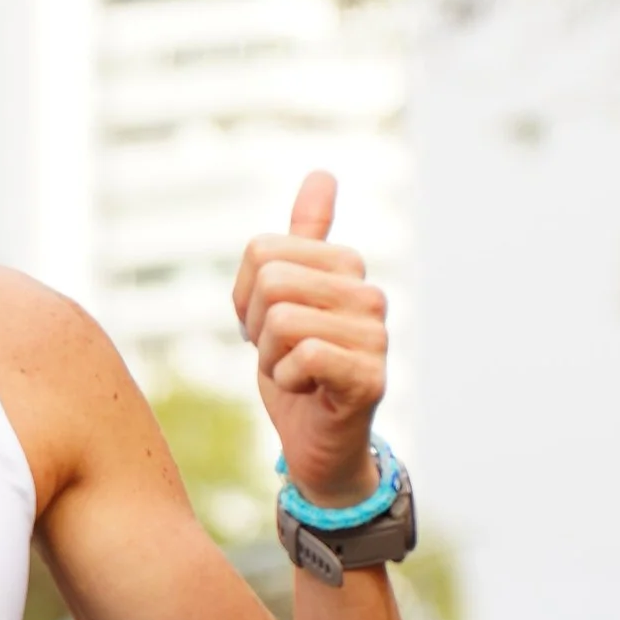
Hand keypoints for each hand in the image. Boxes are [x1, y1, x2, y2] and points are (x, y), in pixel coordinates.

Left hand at [231, 172, 389, 510]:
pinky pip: (305, 355)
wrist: (317, 445)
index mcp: (346, 266)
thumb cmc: (299, 373)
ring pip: (284, 320)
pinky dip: (289, 380)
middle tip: (278, 355)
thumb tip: (322, 174)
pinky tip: (308, 391)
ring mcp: (375, 334)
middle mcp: (368, 293)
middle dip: (257, 327)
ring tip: (295, 374)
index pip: (261, 251)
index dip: (244, 296)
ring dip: (272, 358)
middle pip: (271, 280)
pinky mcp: (370, 376)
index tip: (264, 327)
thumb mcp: (284, 301)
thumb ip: (300, 241)